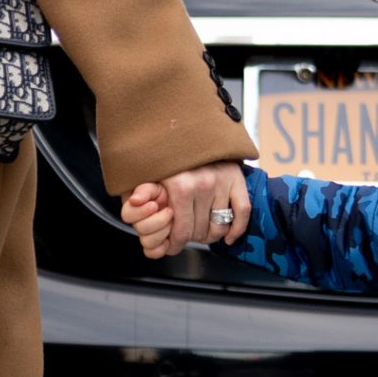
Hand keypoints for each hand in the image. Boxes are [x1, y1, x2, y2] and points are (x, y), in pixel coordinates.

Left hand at [120, 161, 249, 258]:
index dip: (176, 243)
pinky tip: (228, 237)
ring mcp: (222, 183)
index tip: (173, 246)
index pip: (181, 230)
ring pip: (220, 225)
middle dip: (193, 239)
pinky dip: (236, 229)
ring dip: (212, 235)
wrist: (194, 130)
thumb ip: (142, 189)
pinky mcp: (237, 180)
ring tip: (203, 233)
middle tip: (187, 237)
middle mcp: (203, 185)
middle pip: (200, 230)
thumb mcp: (151, 171)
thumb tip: (136, 204)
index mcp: (180, 186)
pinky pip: (242, 212)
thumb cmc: (171, 155)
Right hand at [120, 180, 174, 258]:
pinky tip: (169, 238)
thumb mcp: (158, 183)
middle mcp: (139, 221)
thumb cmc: (172, 187)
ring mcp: (148, 233)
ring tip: (173, 221)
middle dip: (158, 221)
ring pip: (147, 242)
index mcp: (135, 206)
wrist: (187, 193)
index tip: (154, 205)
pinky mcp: (158, 244)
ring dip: (163, 232)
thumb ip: (145, 189)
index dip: (141, 212)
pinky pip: (152, 253)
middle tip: (170, 211)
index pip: (127, 214)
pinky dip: (161, 248)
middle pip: (140, 229)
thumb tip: (135, 199)